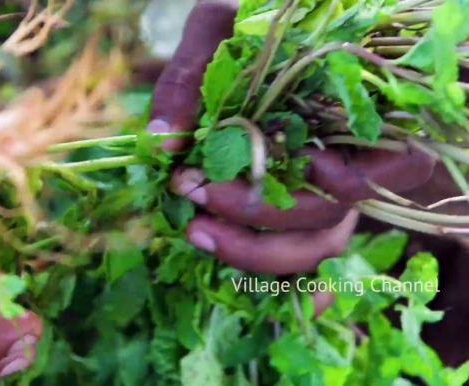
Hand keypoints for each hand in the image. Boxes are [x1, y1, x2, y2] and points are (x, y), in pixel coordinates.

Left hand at [147, 0, 434, 312]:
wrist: (246, 35)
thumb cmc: (248, 27)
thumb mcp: (222, 27)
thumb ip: (192, 74)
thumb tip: (163, 142)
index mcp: (350, 117)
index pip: (388, 165)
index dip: (350, 179)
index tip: (302, 163)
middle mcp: (342, 164)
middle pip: (329, 216)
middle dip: (259, 211)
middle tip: (192, 190)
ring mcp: (318, 196)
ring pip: (314, 249)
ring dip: (254, 251)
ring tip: (193, 231)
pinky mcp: (290, 216)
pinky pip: (300, 266)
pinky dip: (280, 286)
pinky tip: (234, 284)